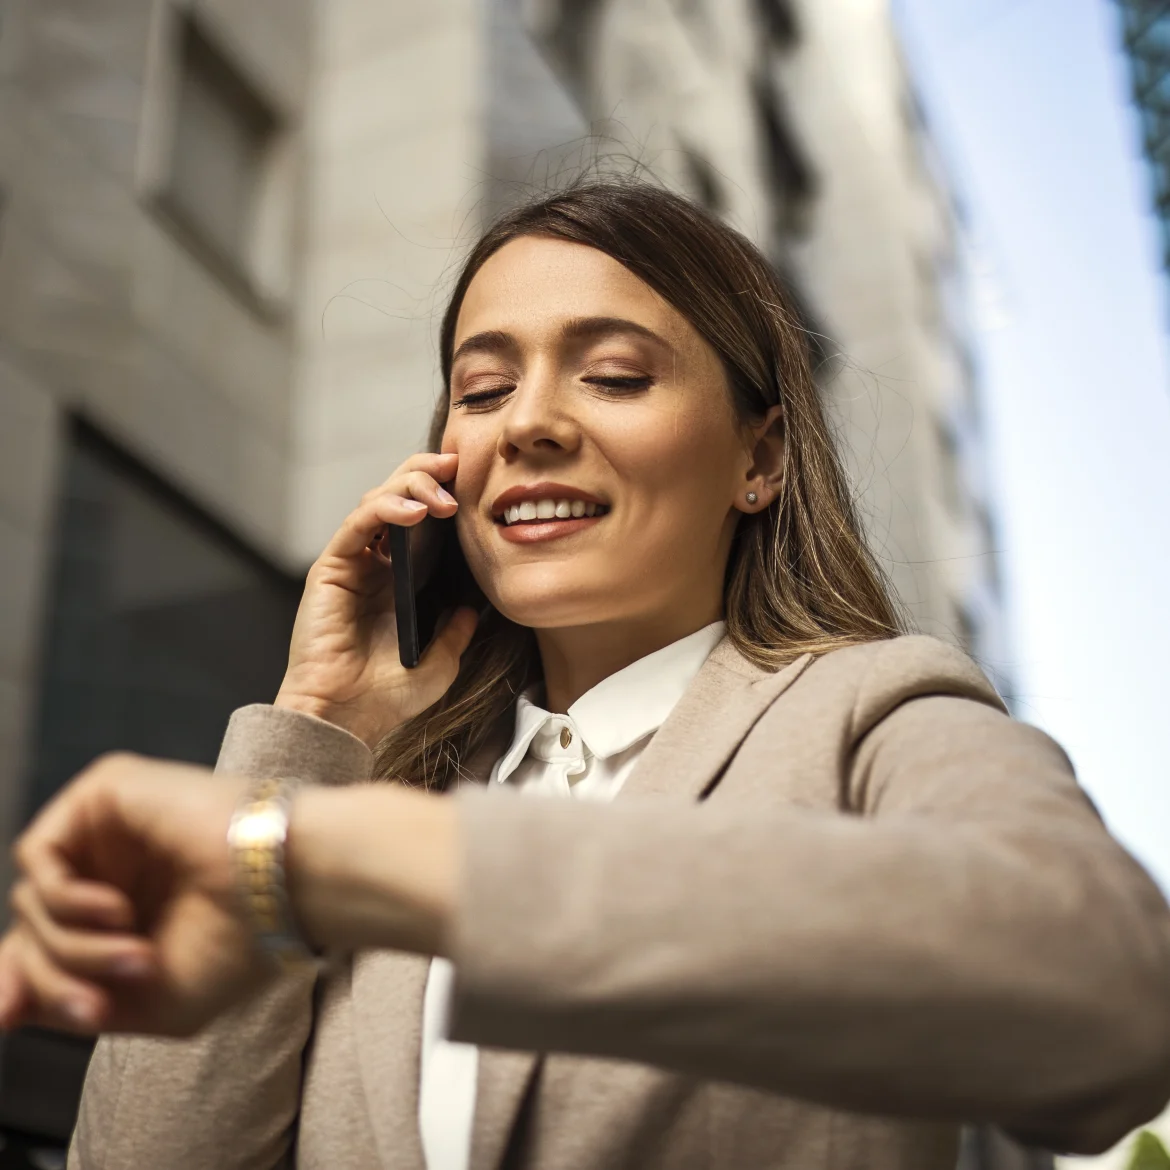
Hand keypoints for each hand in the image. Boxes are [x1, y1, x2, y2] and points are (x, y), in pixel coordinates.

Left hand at [0, 753, 270, 1036]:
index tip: (10, 1020)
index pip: (45, 945)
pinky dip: (63, 898)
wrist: (287, 884)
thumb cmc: (240, 943)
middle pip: (31, 931)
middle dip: (57, 977)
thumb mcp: (146, 1000)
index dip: (23, 983)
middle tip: (103, 1003)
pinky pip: (38, 854)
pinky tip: (116, 910)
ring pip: (32, 901)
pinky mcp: (107, 791)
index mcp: (132, 908)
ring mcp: (110, 829)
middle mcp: (115, 866)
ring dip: (71, 946)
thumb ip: (65, 999)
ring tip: (134, 952)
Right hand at [275, 452, 478, 746]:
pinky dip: (385, 509)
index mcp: (401, 579)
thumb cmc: (387, 695)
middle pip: (399, 496)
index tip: (476, 480)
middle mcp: (375, 564)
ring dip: (412, 486)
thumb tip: (476, 607)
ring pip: (378, 499)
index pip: (422, 519)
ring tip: (444, 494)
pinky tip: (414, 511)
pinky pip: (357, 524)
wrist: (347, 716)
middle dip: (428, 474)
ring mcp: (352, 563)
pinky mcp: (331, 567)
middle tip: (458, 467)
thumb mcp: (442, 661)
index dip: (444, 492)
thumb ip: (457, 631)